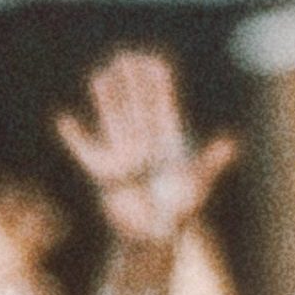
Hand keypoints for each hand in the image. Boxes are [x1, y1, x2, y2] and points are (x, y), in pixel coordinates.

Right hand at [55, 50, 237, 243]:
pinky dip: (74, 136)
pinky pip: (85, 150)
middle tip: (124, 56)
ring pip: (113, 119)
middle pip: (137, 104)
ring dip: (106, 98)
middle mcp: (145, 143)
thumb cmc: (180, 212)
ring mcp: (124, 155)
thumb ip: (210, 163)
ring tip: (101, 75)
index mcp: (169, 142)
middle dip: (131, 81)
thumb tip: (231, 143)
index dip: (157, 82)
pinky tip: (64, 118)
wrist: (153, 239)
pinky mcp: (103, 173)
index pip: (162, 104)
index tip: (153, 59)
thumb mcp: (197, 185)